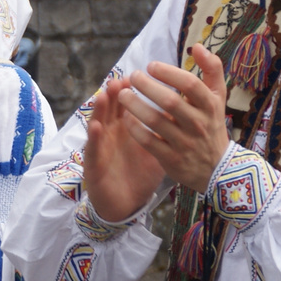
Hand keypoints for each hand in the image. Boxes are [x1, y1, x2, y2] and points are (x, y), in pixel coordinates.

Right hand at [84, 76, 165, 222]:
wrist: (124, 204)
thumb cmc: (138, 175)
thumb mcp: (156, 150)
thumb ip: (165, 130)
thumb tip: (187, 111)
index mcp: (126, 129)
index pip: (127, 104)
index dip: (133, 90)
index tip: (141, 76)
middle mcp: (111, 135)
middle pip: (110, 109)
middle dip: (115, 93)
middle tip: (121, 78)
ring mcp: (100, 148)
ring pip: (98, 124)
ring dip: (100, 109)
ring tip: (103, 95)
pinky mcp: (93, 166)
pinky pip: (93, 150)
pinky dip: (94, 138)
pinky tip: (96, 127)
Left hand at [116, 44, 230, 193]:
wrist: (217, 167)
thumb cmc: (212, 125)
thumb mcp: (218, 98)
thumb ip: (212, 70)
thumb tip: (197, 46)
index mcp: (209, 105)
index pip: (189, 84)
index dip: (168, 72)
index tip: (151, 66)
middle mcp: (198, 123)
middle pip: (170, 101)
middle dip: (147, 86)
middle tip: (133, 76)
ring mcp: (184, 142)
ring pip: (155, 121)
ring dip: (135, 105)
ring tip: (122, 94)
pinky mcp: (171, 159)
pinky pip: (148, 141)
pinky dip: (135, 128)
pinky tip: (125, 117)